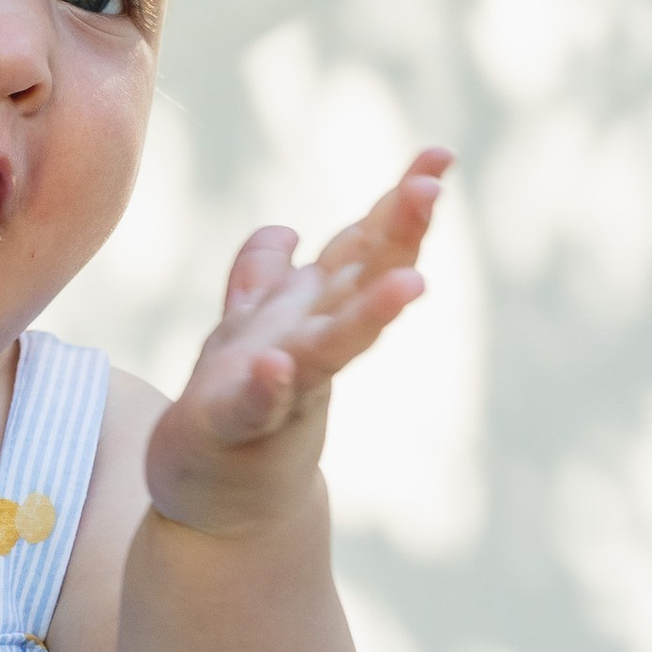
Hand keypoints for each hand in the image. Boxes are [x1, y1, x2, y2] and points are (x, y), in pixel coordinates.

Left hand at [144, 149, 449, 535]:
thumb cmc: (240, 408)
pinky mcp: (236, 427)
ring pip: (330, 345)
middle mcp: (309, 343)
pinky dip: (268, 386)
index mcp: (313, 312)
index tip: (441, 154)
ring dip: (367, 315)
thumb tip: (283, 234)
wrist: (211, 497)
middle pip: (359, 283)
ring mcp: (281, 387)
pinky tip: (274, 367)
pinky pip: (255, 405)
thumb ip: (266, 280)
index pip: (363, 248)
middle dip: (396, 235)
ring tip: (409, 286)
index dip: (398, 201)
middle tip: (430, 189)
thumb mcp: (249, 330)